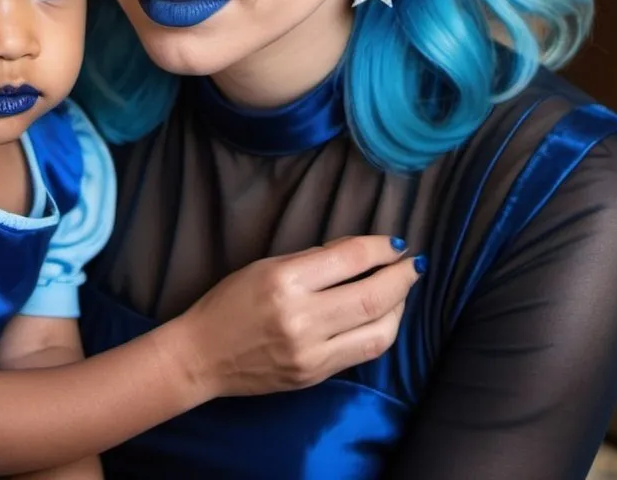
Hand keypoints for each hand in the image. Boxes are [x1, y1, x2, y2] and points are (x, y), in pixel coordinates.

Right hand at [180, 235, 422, 397]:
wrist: (203, 355)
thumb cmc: (229, 301)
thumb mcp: (266, 266)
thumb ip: (313, 259)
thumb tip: (356, 252)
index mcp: (285, 281)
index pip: (348, 259)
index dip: (379, 248)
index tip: (395, 241)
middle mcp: (302, 318)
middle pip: (372, 296)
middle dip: (402, 277)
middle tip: (414, 263)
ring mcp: (312, 352)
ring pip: (379, 331)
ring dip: (400, 306)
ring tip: (402, 289)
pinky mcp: (316, 375)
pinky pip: (364, 352)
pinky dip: (383, 330)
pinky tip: (384, 315)